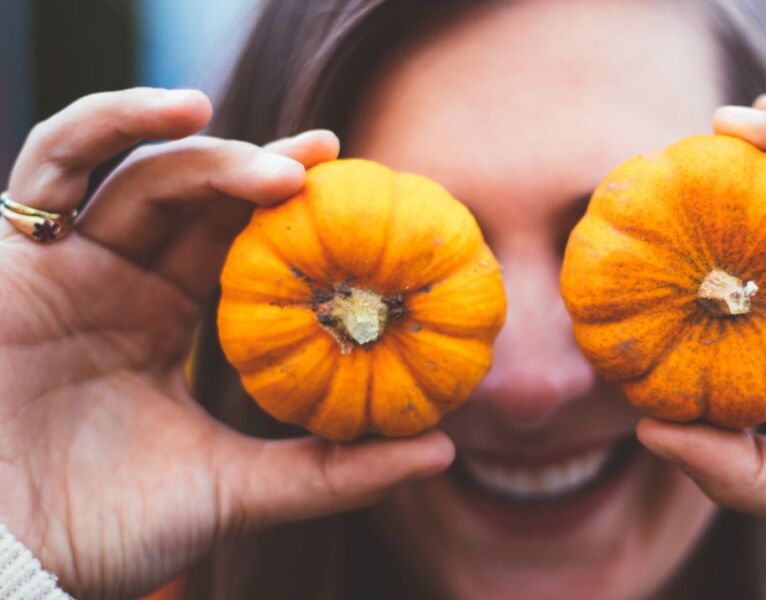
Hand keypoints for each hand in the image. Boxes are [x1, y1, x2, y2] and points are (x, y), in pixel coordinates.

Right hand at [0, 88, 453, 598]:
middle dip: (267, 171)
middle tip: (335, 159)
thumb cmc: (107, 532)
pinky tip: (181, 109)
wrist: (6, 564)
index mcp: (170, 324)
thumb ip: (331, 472)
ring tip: (288, 164)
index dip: (296, 219)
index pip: (242, 248)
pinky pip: (53, 163)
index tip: (366, 200)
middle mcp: (124, 284)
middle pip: (202, 202)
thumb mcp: (236, 491)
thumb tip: (441, 450)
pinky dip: (110, 123)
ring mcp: (71, 265)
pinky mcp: (15, 254)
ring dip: (214, 153)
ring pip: (145, 175)